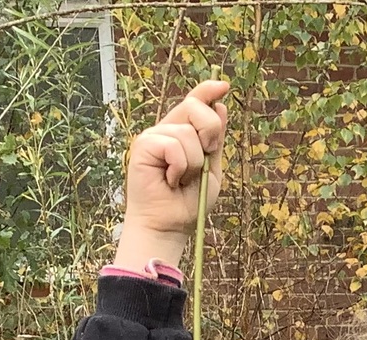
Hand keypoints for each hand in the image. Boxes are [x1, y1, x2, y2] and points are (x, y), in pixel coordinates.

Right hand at [113, 78, 228, 271]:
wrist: (170, 226)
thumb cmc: (188, 203)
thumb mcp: (211, 169)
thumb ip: (215, 140)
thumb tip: (221, 105)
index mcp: (183, 133)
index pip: (195, 102)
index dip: (208, 91)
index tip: (224, 86)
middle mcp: (167, 130)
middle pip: (195, 107)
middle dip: (210, 132)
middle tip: (203, 159)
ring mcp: (154, 136)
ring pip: (188, 133)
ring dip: (193, 163)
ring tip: (181, 180)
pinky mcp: (143, 145)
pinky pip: (173, 145)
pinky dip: (179, 166)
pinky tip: (170, 180)